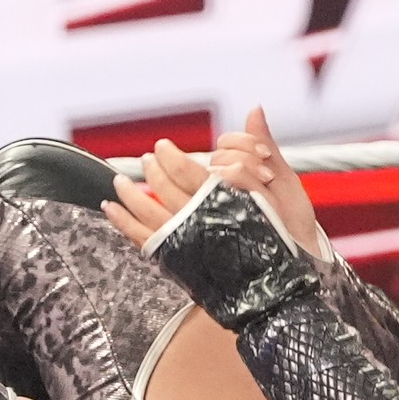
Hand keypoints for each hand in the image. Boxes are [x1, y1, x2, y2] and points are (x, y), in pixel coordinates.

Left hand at [107, 140, 319, 330]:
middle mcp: (201, 221)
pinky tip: (111, 211)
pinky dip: (124, 223)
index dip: (172, 158)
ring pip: (148, 212)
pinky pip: (143, 239)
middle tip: (146, 160)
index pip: (189, 171)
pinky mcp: (178, 263)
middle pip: (165, 189)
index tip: (162, 147)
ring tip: (118, 183)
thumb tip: (254, 108)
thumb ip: (264, 147)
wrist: (280, 291)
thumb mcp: (285, 190)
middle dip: (152, 171)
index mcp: (225, 200)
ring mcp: (186, 244)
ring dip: (130, 195)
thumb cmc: (287, 238)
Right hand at [211, 109, 330, 262]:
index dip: (243, 142)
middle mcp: (221, 187)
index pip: (226, 144)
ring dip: (243, 169)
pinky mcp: (212, 222)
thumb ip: (265, 145)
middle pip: (219, 153)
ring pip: (216, 168)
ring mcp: (215, 204)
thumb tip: (254, 107)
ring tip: (266, 182)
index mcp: (237, 174)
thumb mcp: (283, 180)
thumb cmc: (290, 221)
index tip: (266, 155)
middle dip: (244, 153)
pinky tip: (252, 191)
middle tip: (268, 170)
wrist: (297, 254)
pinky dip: (235, 181)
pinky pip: (212, 192)